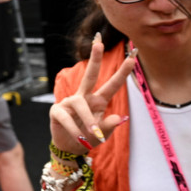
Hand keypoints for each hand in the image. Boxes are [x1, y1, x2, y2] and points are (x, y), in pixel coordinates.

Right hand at [49, 34, 133, 154]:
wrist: (70, 148)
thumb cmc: (89, 138)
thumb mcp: (103, 135)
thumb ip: (110, 126)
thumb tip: (120, 117)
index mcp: (98, 101)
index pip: (112, 85)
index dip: (123, 72)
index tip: (132, 58)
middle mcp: (84, 98)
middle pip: (90, 75)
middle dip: (94, 58)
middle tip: (99, 42)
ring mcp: (69, 102)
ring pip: (80, 104)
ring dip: (88, 120)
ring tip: (93, 135)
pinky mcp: (57, 111)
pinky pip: (67, 117)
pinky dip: (75, 129)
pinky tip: (79, 137)